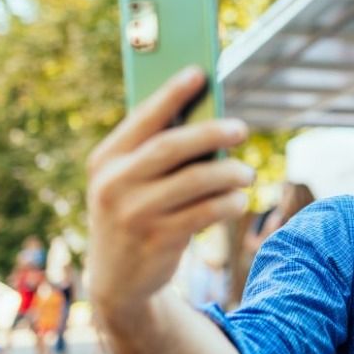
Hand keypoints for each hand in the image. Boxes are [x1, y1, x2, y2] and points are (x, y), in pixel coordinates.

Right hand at [86, 67, 253, 320]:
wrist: (118, 280)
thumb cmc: (135, 213)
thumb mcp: (129, 182)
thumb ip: (155, 152)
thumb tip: (206, 113)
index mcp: (105, 160)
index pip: (142, 118)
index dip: (171, 93)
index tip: (199, 73)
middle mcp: (114, 184)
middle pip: (171, 147)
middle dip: (211, 133)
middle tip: (241, 129)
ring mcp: (134, 214)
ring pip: (195, 181)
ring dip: (229, 173)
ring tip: (247, 173)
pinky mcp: (157, 241)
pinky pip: (204, 212)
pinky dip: (228, 202)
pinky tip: (239, 199)